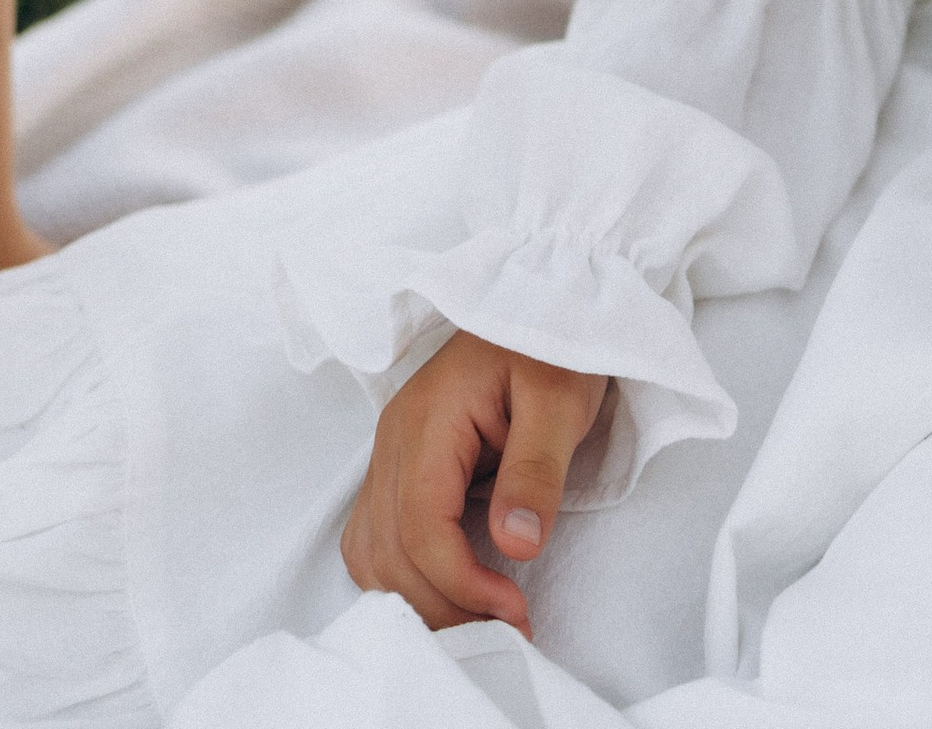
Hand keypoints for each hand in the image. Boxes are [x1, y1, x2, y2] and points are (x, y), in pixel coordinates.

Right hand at [339, 329, 607, 637]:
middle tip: (507, 629)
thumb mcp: (560, 400)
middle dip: (444, 604)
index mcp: (428, 419)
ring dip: (419, 598)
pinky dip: (401, 575)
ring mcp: (392, 451)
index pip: (420, 527)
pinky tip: (448, 588)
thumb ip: (535, 470)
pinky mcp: (401, 463)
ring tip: (479, 618)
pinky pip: (375, 535)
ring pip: (371, 551)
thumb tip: (514, 545)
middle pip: (389, 550)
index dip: (461, 583)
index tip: (515, 610)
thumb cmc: (554, 346)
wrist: (542, 301)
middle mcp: (395, 438)